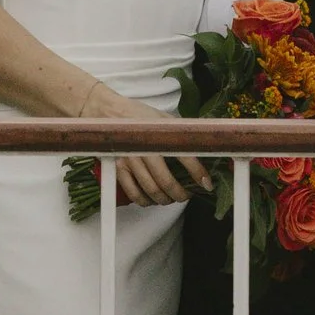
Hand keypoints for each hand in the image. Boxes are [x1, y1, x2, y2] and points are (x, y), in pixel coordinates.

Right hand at [71, 86, 196, 206]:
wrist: (106, 113)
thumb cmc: (137, 115)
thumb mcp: (163, 118)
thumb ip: (179, 133)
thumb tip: (201, 148)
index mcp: (159, 134)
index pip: (185, 157)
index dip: (198, 173)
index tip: (207, 184)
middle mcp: (144, 148)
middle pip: (166, 181)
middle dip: (180, 193)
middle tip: (188, 195)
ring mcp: (129, 160)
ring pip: (151, 190)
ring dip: (165, 199)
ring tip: (172, 198)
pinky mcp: (118, 168)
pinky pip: (132, 193)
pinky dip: (145, 201)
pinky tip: (152, 199)